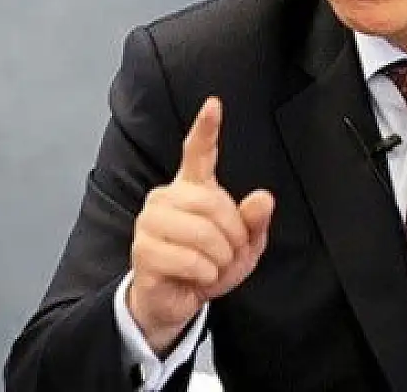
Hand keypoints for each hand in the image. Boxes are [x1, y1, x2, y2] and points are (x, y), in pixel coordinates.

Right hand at [127, 97, 274, 354]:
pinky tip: (195, 277)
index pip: (198, 152)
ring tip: (209, 267)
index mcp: (191, 189)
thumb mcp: (242, 248)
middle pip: (213, 203)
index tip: (214, 104)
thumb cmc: (207, 267)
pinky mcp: (143, 248)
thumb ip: (254, 222)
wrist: (175, 301)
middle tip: (227, 254)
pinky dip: (204, 275)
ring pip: (203, 233)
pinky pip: (190, 259)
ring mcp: (150, 221)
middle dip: (232, 236)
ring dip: (218, 259)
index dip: (206, 128)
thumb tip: (263, 198)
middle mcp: (167, 197)